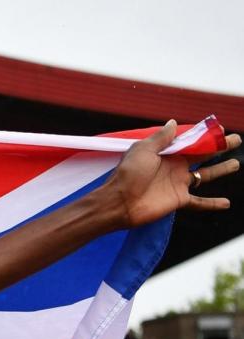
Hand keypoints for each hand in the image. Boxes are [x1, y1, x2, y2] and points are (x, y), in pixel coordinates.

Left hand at [105, 120, 240, 227]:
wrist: (118, 203)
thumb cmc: (127, 174)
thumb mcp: (143, 150)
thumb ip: (161, 138)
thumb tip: (173, 122)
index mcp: (166, 153)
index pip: (190, 141)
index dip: (205, 135)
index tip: (221, 128)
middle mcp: (174, 167)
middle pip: (203, 155)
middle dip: (220, 147)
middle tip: (236, 140)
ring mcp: (178, 184)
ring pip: (205, 175)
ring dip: (221, 170)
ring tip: (235, 164)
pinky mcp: (179, 200)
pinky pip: (199, 202)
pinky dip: (212, 203)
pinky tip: (227, 203)